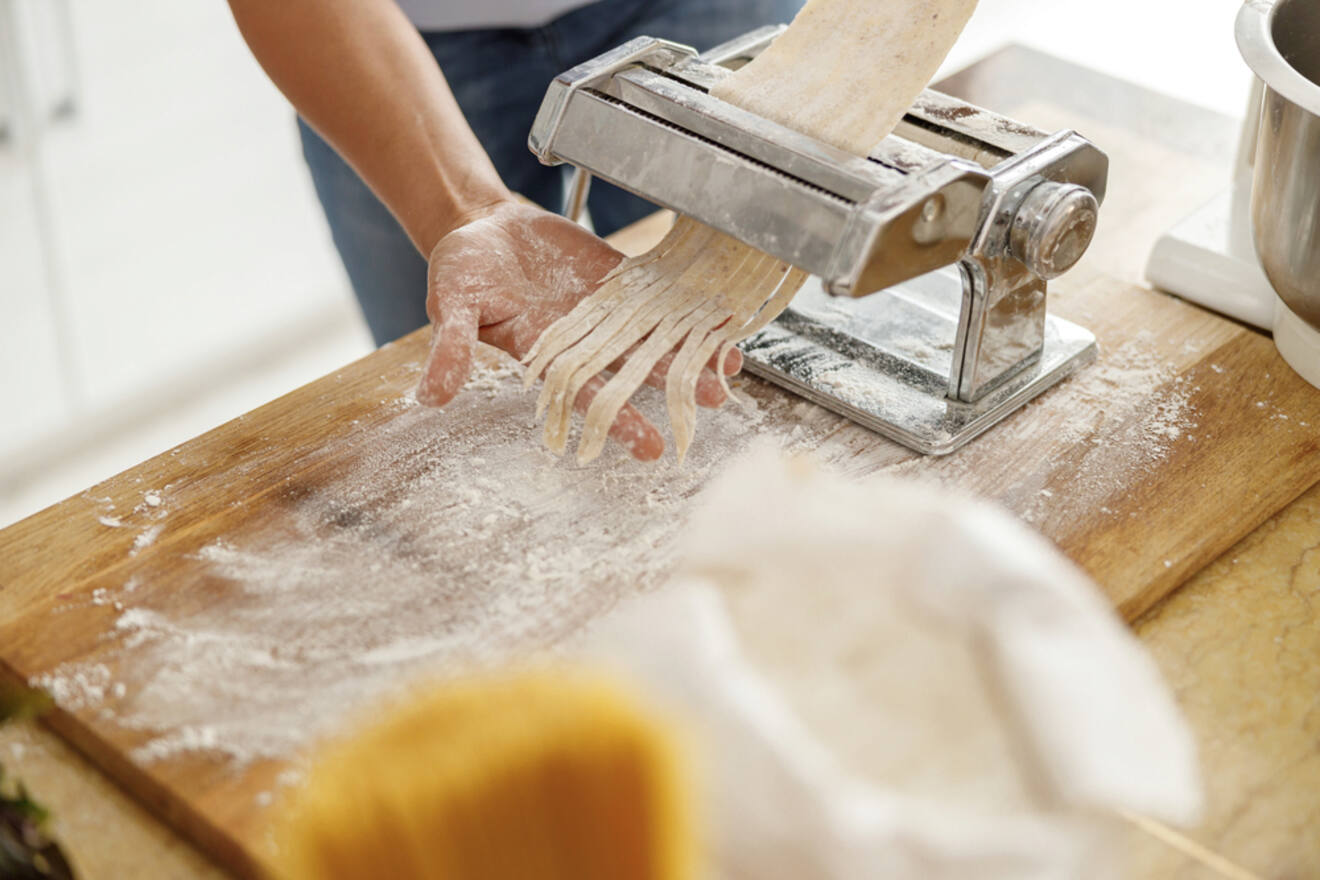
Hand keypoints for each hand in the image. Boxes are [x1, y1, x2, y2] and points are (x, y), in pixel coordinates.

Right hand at [416, 200, 742, 460]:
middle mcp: (582, 341)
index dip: (617, 419)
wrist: (482, 225)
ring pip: (654, 336)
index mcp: (543, 356)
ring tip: (730, 365)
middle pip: (633, 370)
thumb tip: (430, 396)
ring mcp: (605, 310)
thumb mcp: (450, 304)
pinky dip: (688, 303)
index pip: (586, 396)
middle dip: (672, 387)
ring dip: (690, 350)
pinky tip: (722, 313)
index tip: (650, 447)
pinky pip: (659, 294)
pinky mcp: (618, 278)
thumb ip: (450, 348)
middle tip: (712, 402)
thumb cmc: (461, 269)